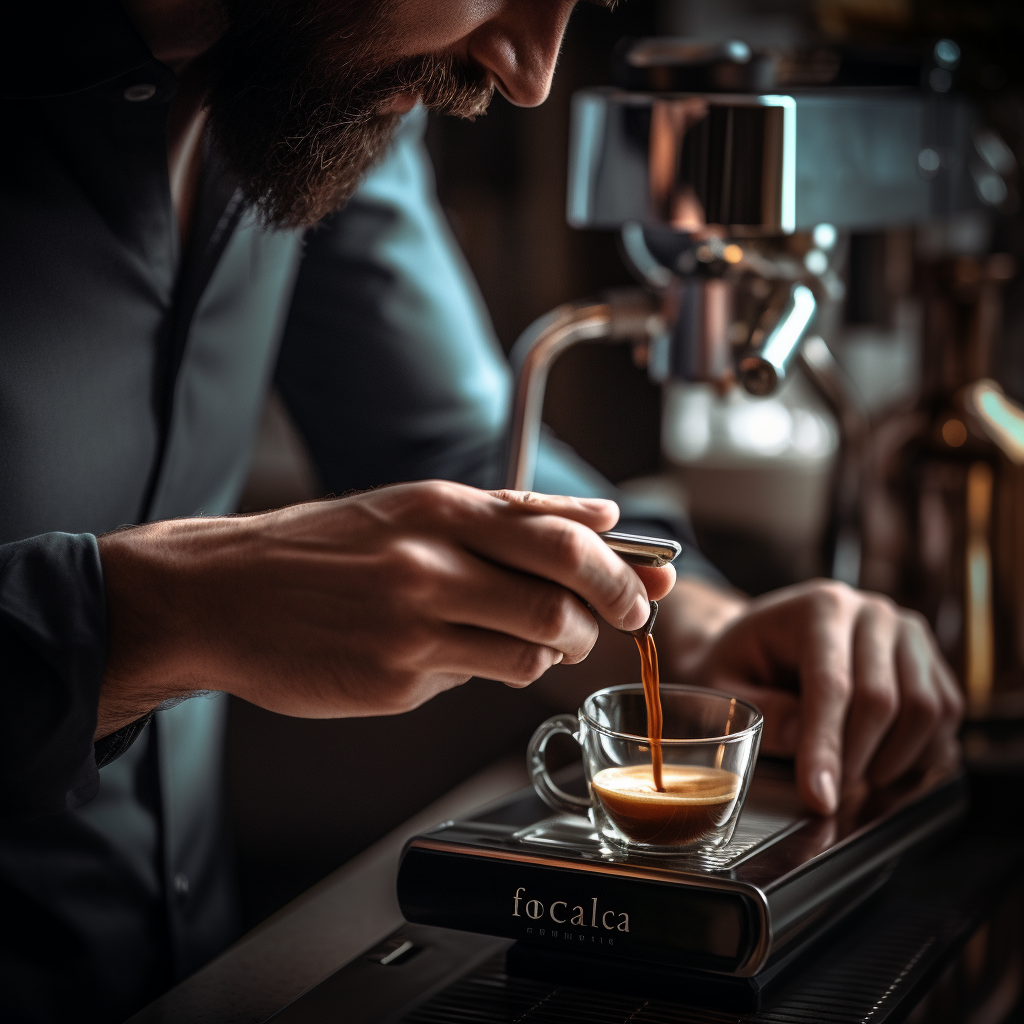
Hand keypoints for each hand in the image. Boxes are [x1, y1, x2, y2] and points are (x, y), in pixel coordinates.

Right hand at [95, 483, 674, 737]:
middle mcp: (430, 564)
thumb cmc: (323, 551)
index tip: (651, 587)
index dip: (623, 568)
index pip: (562, 537)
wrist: (225, 594)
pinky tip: (456, 654)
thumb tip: (604, 513)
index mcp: (440, 510)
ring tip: (528, 638)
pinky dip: (487, 672)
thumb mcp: (414, 508)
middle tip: (615, 624)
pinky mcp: (394, 682)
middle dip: (607, 620)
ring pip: (530, 652)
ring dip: (552, 651)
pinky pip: (473, 682)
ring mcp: (412, 628)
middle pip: (561, 602)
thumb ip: (514, 512)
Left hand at [661, 578, 962, 814]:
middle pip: (881, 700)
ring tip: (853, 774)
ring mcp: (907, 633)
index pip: (830, 685)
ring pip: (924, 710)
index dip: (825, 747)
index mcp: (818, 608)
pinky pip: (946, 713)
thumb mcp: (723, 683)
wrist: (768, 636)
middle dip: (855, 760)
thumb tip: (799, 738)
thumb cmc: (741, 662)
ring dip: (892, 759)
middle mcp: (871, 612)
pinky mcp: (929, 658)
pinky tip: (884, 761)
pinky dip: (922, 750)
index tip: (819, 798)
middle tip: (828, 792)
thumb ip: (757, 709)